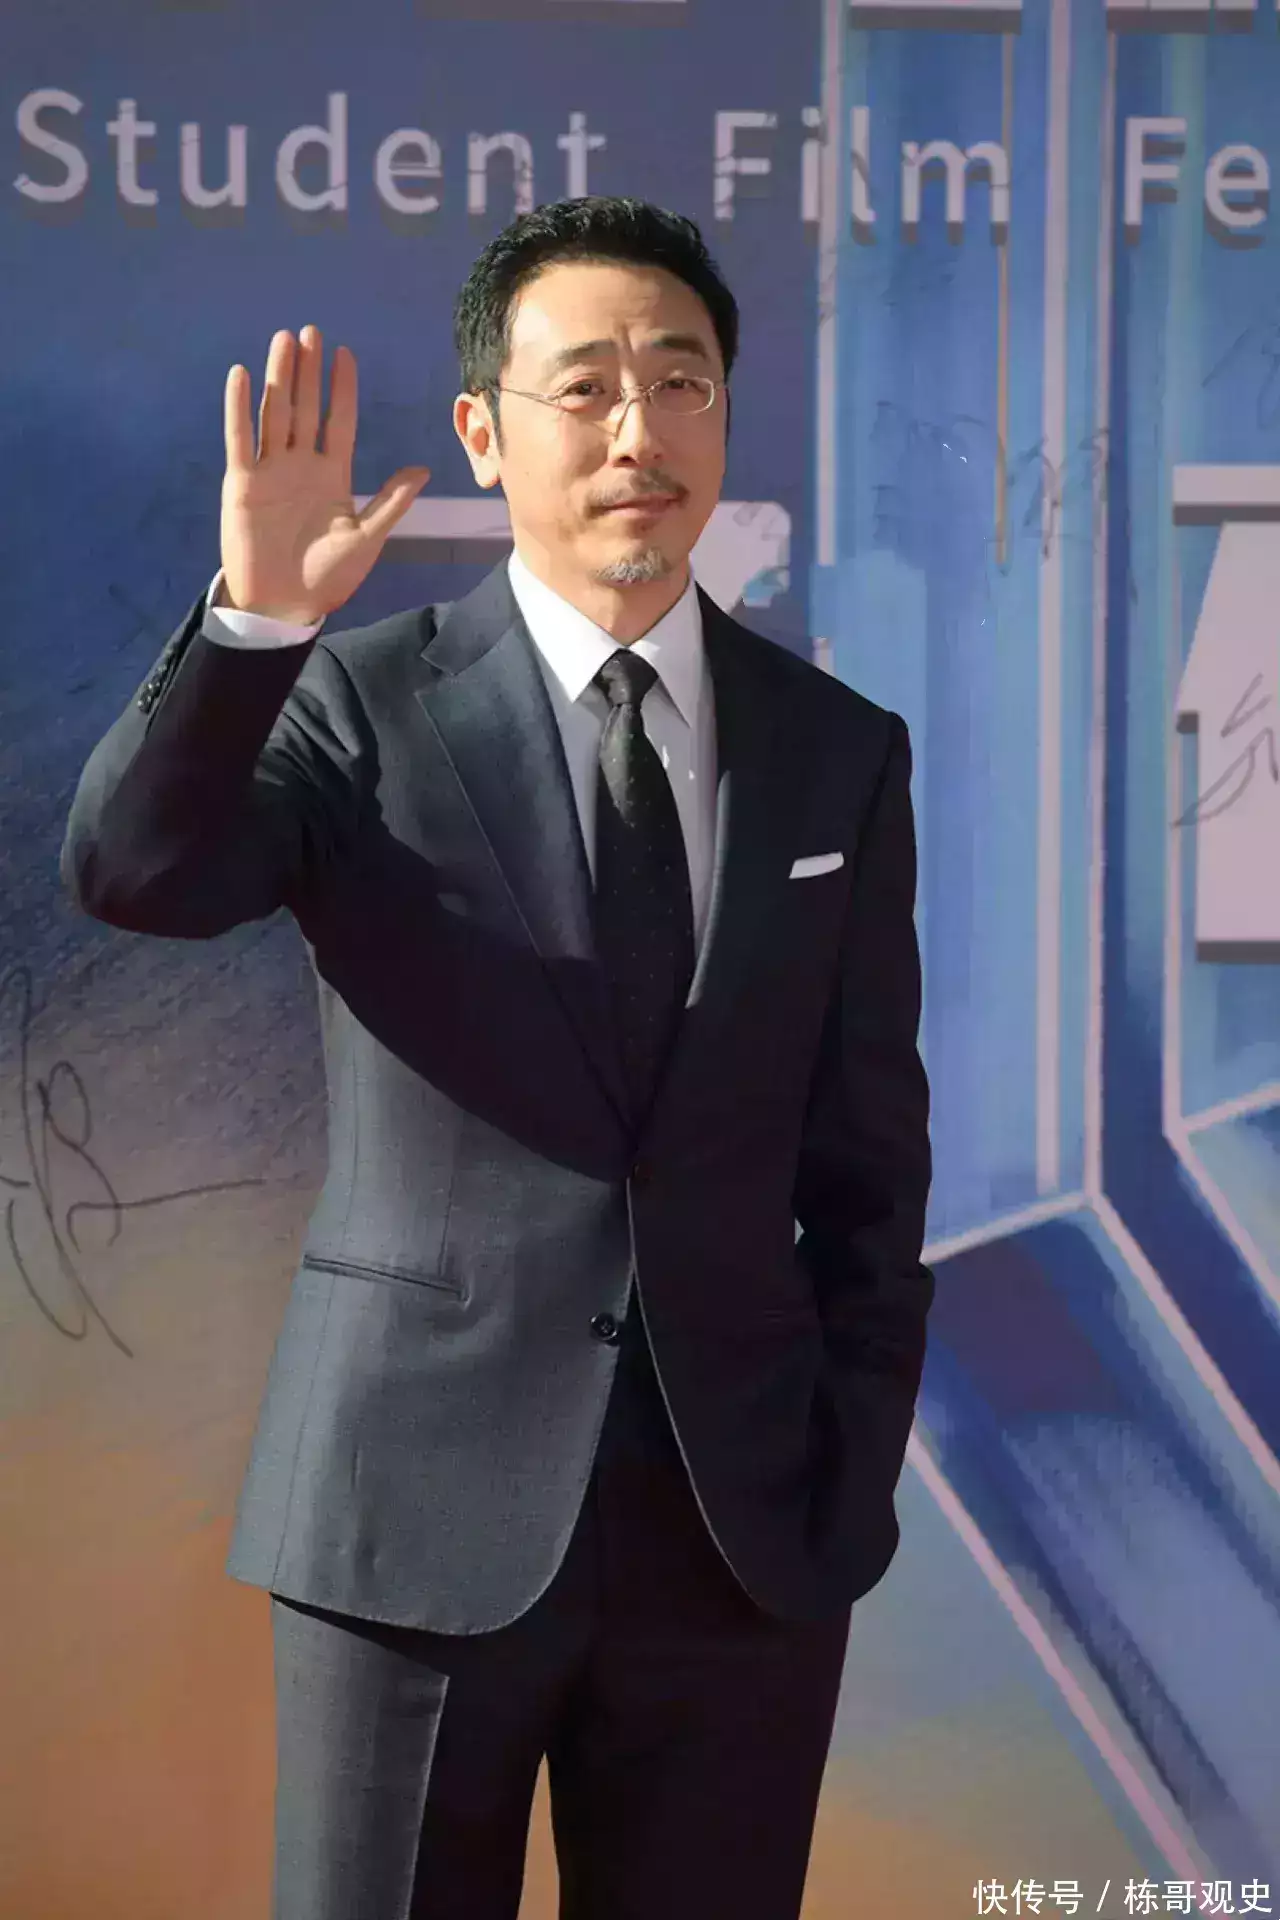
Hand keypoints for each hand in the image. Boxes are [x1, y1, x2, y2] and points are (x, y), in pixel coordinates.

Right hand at [219, 326, 429, 622]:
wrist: (285, 605)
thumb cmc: (328, 577)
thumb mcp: (366, 538)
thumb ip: (390, 501)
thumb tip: (422, 469)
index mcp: (331, 475)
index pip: (338, 421)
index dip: (341, 388)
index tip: (345, 354)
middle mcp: (300, 466)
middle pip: (304, 408)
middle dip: (307, 371)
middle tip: (310, 332)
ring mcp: (270, 472)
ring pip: (273, 414)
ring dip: (277, 378)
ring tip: (282, 341)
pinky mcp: (242, 484)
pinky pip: (240, 439)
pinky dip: (239, 408)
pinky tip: (241, 376)